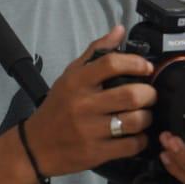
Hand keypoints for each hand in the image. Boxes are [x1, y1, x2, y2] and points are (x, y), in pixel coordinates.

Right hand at [21, 26, 155, 176]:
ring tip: (144, 115)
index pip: (112, 64)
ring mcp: (89, 130)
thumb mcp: (70, 75)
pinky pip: (131, 145)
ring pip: (135, 121)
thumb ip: (96, 52)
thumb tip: (119, 30)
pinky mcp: (95, 152)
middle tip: (150, 95)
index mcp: (77, 82)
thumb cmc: (57, 107)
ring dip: (147, 117)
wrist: (34, 146)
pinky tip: (137, 135)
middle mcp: (83, 105)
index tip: (147, 68)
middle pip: (131, 95)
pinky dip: (141, 140)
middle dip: (149, 94)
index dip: (137, 63)